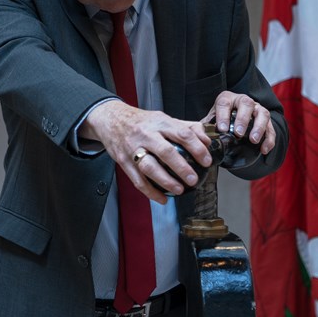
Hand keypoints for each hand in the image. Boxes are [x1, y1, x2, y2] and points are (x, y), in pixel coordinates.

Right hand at [81, 100, 212, 203]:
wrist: (111, 119)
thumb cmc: (142, 121)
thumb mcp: (164, 118)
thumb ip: (187, 127)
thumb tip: (206, 141)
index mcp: (160, 122)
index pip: (182, 134)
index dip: (197, 148)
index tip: (207, 160)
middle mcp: (146, 135)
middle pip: (165, 151)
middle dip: (181, 167)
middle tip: (193, 179)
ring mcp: (133, 149)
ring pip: (149, 167)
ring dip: (165, 181)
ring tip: (179, 190)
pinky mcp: (124, 161)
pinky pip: (137, 180)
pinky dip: (150, 192)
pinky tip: (162, 198)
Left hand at [204, 91, 277, 156]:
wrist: (234, 122)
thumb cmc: (220, 121)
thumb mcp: (211, 122)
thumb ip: (205, 128)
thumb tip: (198, 139)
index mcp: (227, 99)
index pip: (224, 103)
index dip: (223, 115)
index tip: (222, 129)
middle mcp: (243, 101)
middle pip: (246, 104)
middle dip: (243, 119)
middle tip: (239, 133)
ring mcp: (257, 109)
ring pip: (262, 113)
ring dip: (259, 127)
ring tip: (253, 140)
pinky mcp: (266, 121)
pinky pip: (271, 128)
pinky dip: (269, 139)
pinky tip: (264, 150)